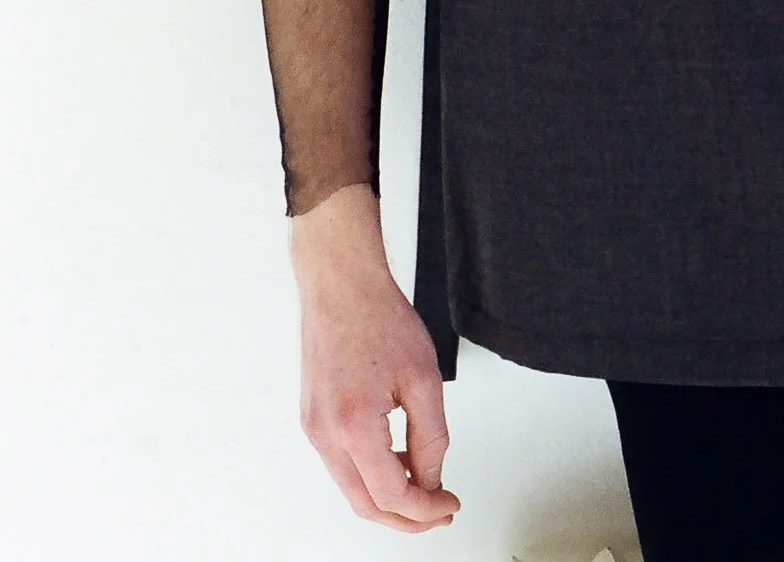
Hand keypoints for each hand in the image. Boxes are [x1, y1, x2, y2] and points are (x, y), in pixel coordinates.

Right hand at [293, 201, 460, 532]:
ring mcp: (314, 428)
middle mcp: (325, 434)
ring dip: (389, 497)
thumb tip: (433, 477)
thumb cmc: (377, 318)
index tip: (449, 504)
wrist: (341, 285)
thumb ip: (432, 437)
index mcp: (353, 426)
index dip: (427, 510)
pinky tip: (397, 461)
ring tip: (425, 484)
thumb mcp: (424, 378)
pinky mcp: (313, 419)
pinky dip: (372, 473)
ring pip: (352, 489)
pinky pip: (343, 465)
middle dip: (406, 518)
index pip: (392, 495)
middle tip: (438, 510)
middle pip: (366, 505)